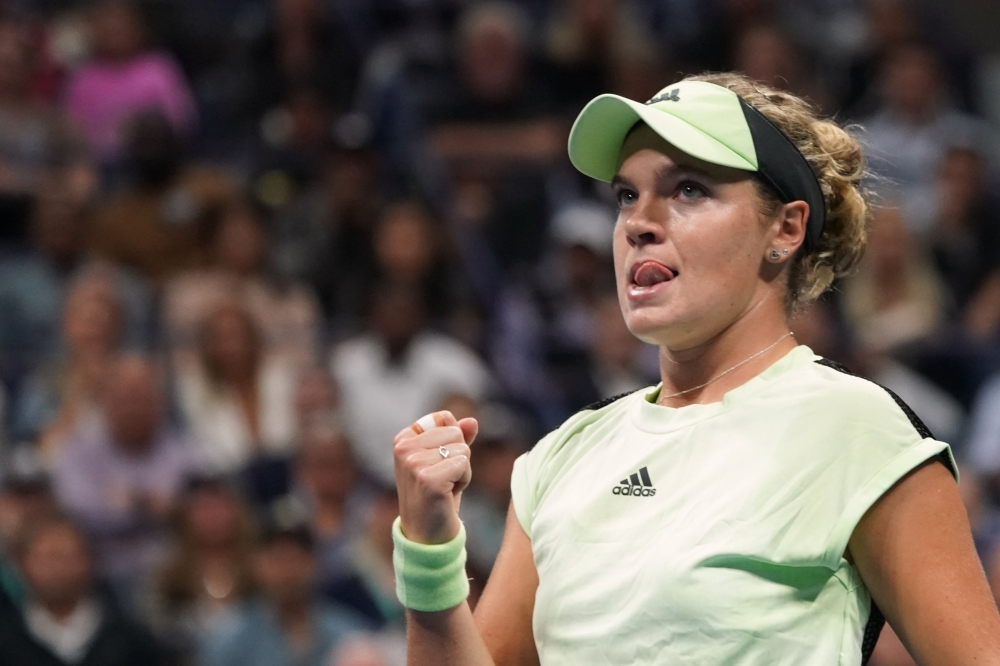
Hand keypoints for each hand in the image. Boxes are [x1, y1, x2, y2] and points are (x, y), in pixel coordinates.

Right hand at [394, 410, 478, 544]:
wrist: (428, 534)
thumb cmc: (438, 494)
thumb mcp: (446, 460)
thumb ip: (458, 437)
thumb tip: (472, 421)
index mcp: (403, 439)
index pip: (444, 418)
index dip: (451, 442)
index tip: (436, 465)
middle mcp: (404, 448)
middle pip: (455, 433)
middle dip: (458, 457)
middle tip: (443, 479)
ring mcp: (413, 463)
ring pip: (463, 449)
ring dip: (462, 470)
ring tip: (444, 487)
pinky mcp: (427, 478)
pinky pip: (464, 464)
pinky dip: (464, 480)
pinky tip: (447, 495)